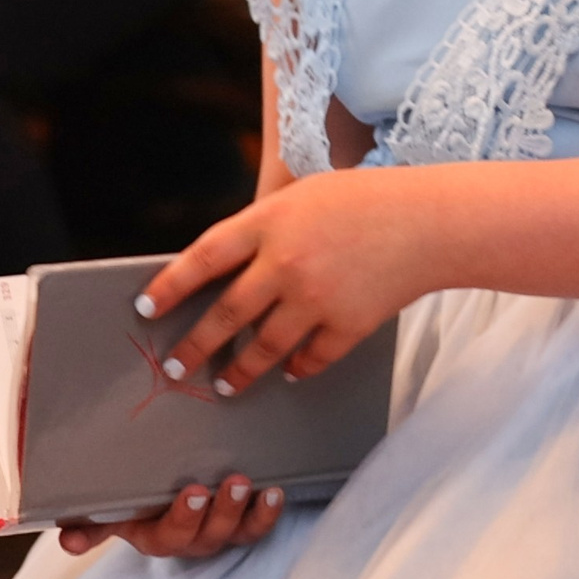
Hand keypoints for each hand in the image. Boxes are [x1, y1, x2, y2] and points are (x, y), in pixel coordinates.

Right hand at [59, 473, 283, 557]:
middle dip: (220, 511)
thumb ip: (91, 521)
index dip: (183, 518)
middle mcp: (190, 539)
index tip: (195, 491)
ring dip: (248, 512)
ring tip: (253, 485)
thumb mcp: (112, 508)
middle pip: (207, 536)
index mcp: (154, 537)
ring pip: (236, 532)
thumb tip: (67, 541)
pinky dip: (268, 512)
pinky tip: (276, 492)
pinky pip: (259, 526)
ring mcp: (220, 532)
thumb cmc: (135, 499)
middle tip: (231, 482)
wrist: (161, 491)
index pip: (167, 536)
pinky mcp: (244, 523)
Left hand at [140, 166, 432, 395]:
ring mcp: (316, 299)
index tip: (147, 309)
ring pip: (263, 347)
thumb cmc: (370, 199)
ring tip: (225, 384)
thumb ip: (263, 226)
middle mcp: (285, 263)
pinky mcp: (347, 325)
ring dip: (239, 370)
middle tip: (177, 365)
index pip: (202, 259)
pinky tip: (289, 372)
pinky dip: (297, 368)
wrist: (432, 221)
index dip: (169, 287)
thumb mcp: (305, 195)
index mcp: (269, 222)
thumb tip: (224, 265)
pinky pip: (311, 359)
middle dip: (194, 345)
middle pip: (225, 314)